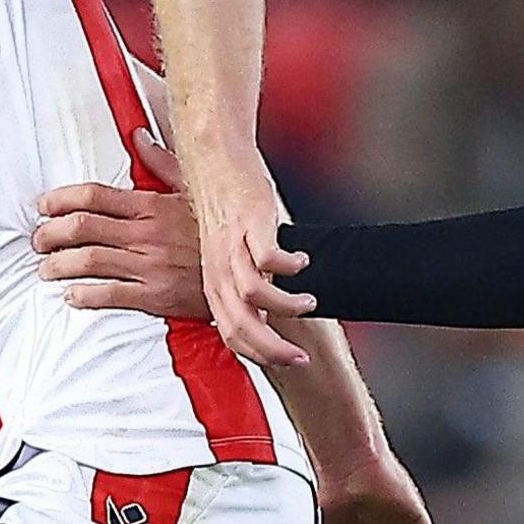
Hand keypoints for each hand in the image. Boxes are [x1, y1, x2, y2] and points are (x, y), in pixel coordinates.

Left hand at [37, 182, 312, 325]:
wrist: (249, 277)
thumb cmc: (217, 234)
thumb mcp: (193, 191)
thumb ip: (162, 164)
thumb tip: (138, 136)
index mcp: (152, 206)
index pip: (94, 196)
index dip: (60, 200)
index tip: (43, 206)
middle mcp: (147, 233)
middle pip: (83, 227)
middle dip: (51, 234)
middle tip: (38, 241)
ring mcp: (151, 265)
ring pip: (90, 260)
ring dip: (60, 264)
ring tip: (46, 268)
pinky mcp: (158, 296)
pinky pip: (112, 294)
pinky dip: (85, 295)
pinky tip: (71, 295)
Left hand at [193, 166, 313, 368]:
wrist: (214, 161)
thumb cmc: (222, 209)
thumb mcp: (222, 256)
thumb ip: (237, 287)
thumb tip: (261, 316)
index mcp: (214, 283)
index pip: (232, 334)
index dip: (260, 355)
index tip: (287, 363)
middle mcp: (220, 270)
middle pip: (242, 324)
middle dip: (275, 348)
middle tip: (301, 357)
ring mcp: (234, 248)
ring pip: (254, 294)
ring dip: (287, 305)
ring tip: (309, 301)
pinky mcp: (251, 224)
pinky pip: (268, 256)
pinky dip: (289, 266)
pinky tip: (304, 262)